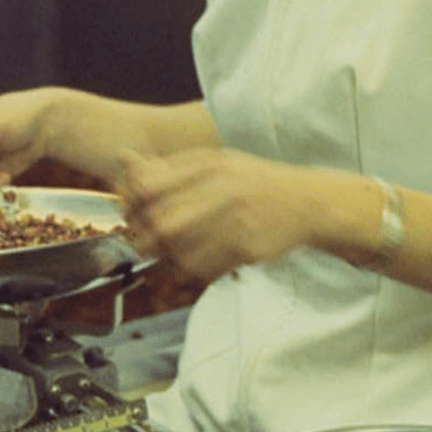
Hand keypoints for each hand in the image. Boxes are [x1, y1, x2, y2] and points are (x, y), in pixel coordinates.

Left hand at [118, 148, 314, 281]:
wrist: (306, 201)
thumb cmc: (252, 181)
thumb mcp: (214, 161)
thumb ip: (171, 165)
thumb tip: (125, 161)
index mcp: (208, 164)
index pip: (151, 186)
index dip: (132, 205)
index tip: (130, 214)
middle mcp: (222, 189)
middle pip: (163, 223)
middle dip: (145, 238)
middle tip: (143, 243)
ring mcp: (237, 220)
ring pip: (182, 251)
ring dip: (166, 259)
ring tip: (166, 256)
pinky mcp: (248, 248)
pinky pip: (207, 266)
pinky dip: (192, 270)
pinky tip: (192, 264)